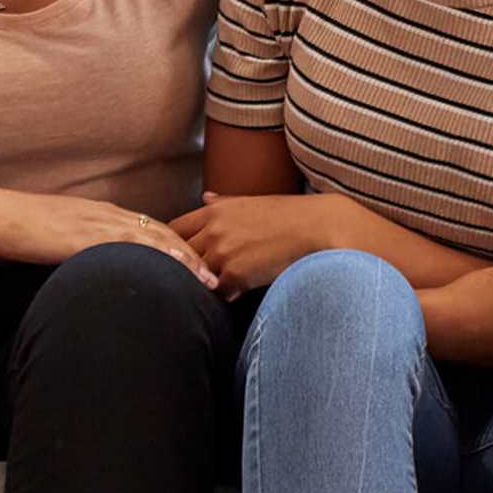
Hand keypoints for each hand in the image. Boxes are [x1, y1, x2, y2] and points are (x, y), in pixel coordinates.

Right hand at [0, 187, 217, 288]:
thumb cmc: (22, 231)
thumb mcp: (60, 240)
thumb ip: (84, 249)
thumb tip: (100, 270)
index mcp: (103, 215)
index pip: (152, 230)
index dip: (181, 249)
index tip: (203, 267)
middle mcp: (107, 215)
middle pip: (163, 233)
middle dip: (195, 254)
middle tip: (222, 276)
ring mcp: (98, 223)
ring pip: (154, 238)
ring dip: (186, 259)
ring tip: (211, 280)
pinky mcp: (86, 236)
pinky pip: (130, 246)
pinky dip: (156, 257)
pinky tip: (174, 269)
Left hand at [168, 192, 335, 298]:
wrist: (320, 228)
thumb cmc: (289, 215)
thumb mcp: (251, 202)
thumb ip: (223, 203)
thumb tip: (205, 196)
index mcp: (214, 211)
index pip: (173, 229)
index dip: (172, 244)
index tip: (178, 254)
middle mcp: (213, 231)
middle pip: (179, 254)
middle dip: (184, 266)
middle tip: (195, 276)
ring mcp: (223, 253)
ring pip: (196, 276)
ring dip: (205, 283)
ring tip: (218, 285)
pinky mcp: (236, 275)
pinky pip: (218, 293)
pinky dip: (225, 295)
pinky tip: (237, 293)